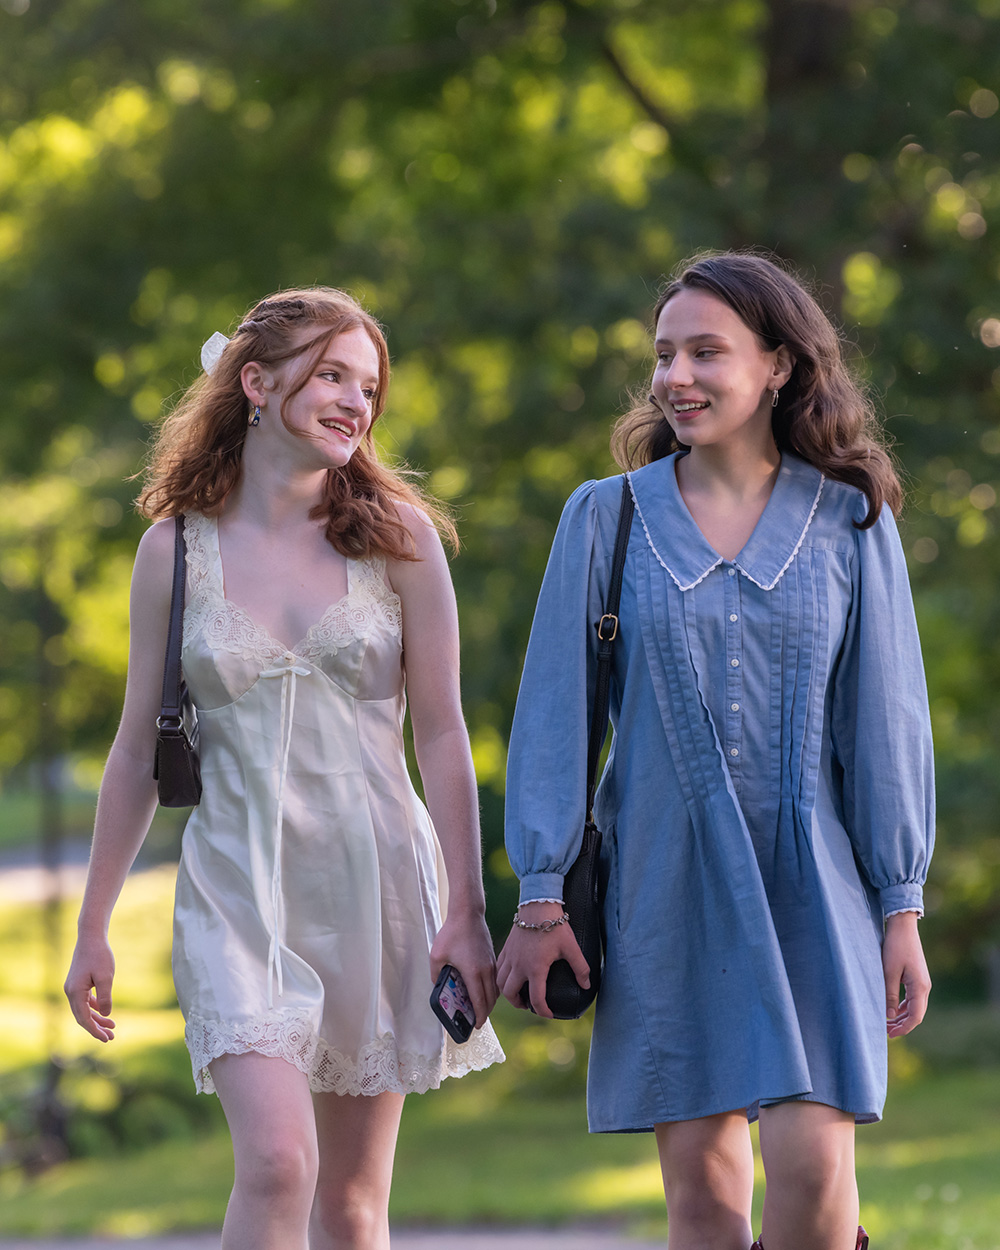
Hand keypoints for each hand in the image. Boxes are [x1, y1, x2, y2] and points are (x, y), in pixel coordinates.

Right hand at [64, 934, 116, 1041]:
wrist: (91, 937)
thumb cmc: (100, 955)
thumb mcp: (106, 977)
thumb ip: (105, 997)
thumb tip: (105, 1014)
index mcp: (75, 993)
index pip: (84, 1018)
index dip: (95, 1030)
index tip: (107, 1039)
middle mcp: (70, 992)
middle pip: (82, 1017)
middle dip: (96, 1028)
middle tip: (111, 1038)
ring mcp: (73, 988)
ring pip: (84, 1010)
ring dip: (97, 1019)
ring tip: (112, 1027)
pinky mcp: (78, 983)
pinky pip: (86, 1001)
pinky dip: (95, 1008)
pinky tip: (105, 1013)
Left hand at [430, 911, 497, 1029]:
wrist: (468, 913)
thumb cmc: (452, 933)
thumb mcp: (437, 956)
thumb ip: (436, 975)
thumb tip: (438, 986)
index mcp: (473, 973)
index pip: (480, 1002)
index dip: (479, 1017)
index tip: (475, 1025)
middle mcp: (486, 970)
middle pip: (490, 999)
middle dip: (485, 1012)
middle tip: (476, 1019)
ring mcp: (491, 963)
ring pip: (495, 989)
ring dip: (489, 1001)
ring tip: (479, 1006)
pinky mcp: (493, 957)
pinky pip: (495, 979)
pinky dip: (491, 989)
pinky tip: (482, 989)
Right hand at [496, 901, 590, 1018]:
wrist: (538, 904)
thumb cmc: (555, 925)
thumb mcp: (571, 947)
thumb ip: (581, 968)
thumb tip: (586, 984)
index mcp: (535, 968)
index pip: (536, 999)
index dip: (543, 1011)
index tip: (549, 1014)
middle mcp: (519, 965)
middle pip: (511, 995)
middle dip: (519, 1004)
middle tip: (529, 1005)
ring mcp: (510, 956)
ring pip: (500, 983)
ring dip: (508, 992)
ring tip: (518, 993)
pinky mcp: (506, 948)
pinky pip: (498, 969)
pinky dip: (501, 977)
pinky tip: (510, 976)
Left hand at [883, 911, 930, 1037]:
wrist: (902, 926)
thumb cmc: (895, 947)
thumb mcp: (888, 971)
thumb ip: (889, 994)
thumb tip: (889, 1016)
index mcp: (920, 987)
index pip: (915, 1017)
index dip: (903, 1028)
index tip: (890, 1034)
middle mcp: (924, 987)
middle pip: (916, 1014)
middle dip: (902, 1024)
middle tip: (886, 1032)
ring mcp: (921, 982)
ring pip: (914, 1006)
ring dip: (901, 1016)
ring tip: (887, 1023)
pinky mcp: (916, 977)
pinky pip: (911, 998)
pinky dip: (902, 1006)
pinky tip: (892, 1009)